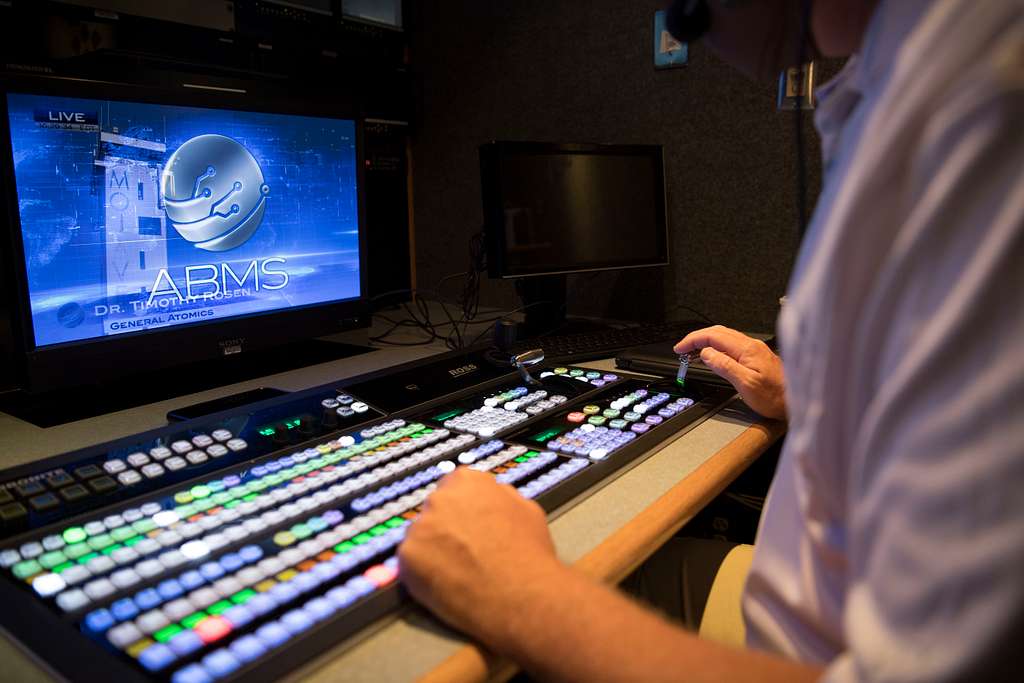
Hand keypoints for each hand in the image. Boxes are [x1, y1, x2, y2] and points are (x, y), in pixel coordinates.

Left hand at [398, 468, 563, 645]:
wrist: (522, 595)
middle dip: (444, 530)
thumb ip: (500, 496)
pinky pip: (409, 564)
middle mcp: (440, 498)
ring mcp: (420, 527)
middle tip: (462, 552)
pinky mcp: (408, 556)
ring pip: (419, 538)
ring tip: (457, 572)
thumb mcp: (525, 508)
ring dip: (432, 552)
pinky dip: (422, 575)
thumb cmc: (529, 556)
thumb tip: (492, 496)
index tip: (464, 527)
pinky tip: (446, 584)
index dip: (459, 512)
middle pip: (433, 512)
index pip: (451, 488)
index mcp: (467, 481)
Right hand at [674, 325, 786, 419]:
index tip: (680, 349)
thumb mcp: (745, 384)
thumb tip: (706, 353)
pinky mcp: (757, 358)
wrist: (796, 403)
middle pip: (718, 332)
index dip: (693, 340)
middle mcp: (751, 346)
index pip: (713, 336)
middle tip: (682, 350)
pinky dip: (717, 348)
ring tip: (693, 353)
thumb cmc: (776, 397)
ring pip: (725, 338)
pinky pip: (732, 346)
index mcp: (747, 349)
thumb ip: (724, 366)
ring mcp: (755, 350)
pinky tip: (713, 357)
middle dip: (697, 338)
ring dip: (706, 342)